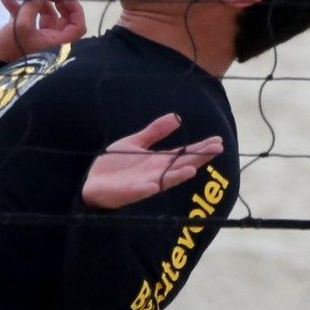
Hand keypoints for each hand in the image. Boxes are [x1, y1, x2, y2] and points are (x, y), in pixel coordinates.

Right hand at [0, 0, 86, 62]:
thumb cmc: (10, 50)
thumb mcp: (21, 25)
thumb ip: (32, 5)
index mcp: (59, 42)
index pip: (77, 23)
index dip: (72, 6)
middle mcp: (53, 40)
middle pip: (61, 15)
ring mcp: (39, 38)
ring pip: (43, 14)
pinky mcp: (26, 36)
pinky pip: (28, 18)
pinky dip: (19, 8)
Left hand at [82, 114, 222, 210]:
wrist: (91, 181)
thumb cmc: (113, 164)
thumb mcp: (134, 142)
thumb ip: (154, 132)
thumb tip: (176, 117)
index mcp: (157, 161)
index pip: (183, 154)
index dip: (200, 148)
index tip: (218, 141)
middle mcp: (155, 173)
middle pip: (181, 165)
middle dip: (198, 158)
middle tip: (217, 149)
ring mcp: (143, 184)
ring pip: (164, 181)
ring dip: (177, 176)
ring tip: (192, 170)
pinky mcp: (127, 192)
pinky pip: (139, 191)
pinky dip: (146, 188)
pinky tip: (155, 184)